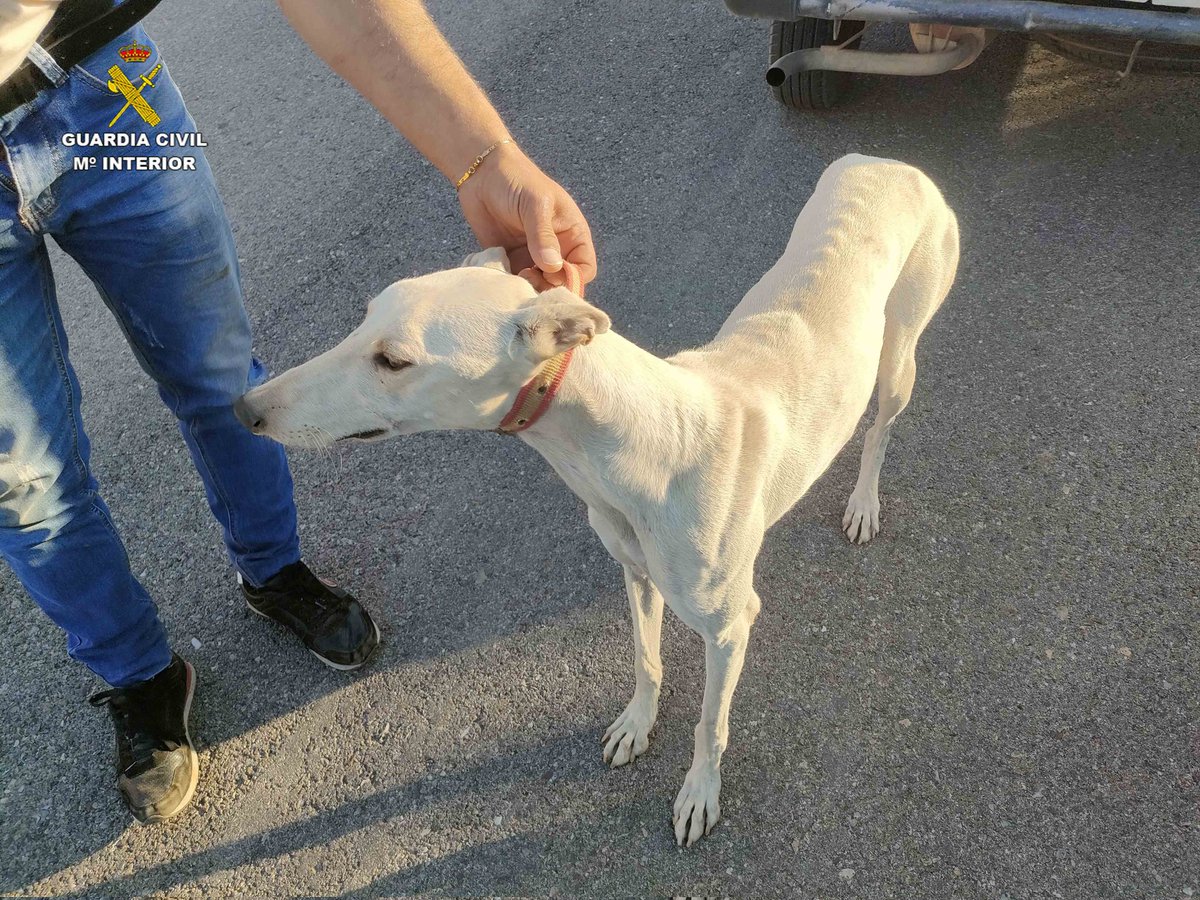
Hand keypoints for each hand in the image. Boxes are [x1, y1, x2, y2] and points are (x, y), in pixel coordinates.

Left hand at [457, 142, 596, 291]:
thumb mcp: (535, 204)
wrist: (481, 174)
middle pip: (562, 283)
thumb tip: (553, 267)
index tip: (553, 275)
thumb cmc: (516, 180)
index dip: (573, 278)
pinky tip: (502, 276)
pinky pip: (516, 283)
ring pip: (539, 287)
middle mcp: (556, 250)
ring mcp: (533, 257)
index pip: (584, 269)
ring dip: (529, 289)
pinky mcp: (512, 261)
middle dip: (548, 287)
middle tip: (528, 277)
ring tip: (514, 277)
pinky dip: (512, 286)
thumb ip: (543, 236)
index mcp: (572, 235)